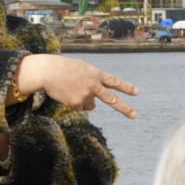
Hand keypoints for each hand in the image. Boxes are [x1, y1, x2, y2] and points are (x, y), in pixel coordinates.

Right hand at [16, 54, 138, 118]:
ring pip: (90, 105)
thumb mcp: (83, 69)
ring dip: (83, 100)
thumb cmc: (65, 68)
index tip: (136, 93)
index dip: (126, 87)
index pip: (114, 82)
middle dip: (124, 108)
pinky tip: (66, 93)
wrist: (47, 71)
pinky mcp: (76, 103)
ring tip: (72, 89)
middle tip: (134, 116)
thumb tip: (94, 106)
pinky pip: (79, 108)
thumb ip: (93, 83)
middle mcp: (93, 85)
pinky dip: (73, 103)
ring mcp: (85, 95)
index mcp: (96, 74)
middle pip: (111, 99)